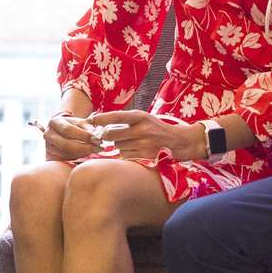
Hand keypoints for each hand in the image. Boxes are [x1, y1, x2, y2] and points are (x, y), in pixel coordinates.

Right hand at [41, 114, 99, 161]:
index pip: (68, 130)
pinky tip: (87, 154)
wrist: (60, 130)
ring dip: (83, 153)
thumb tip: (96, 135)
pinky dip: (79, 158)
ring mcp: (48, 147)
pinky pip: (66, 160)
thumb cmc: (72, 125)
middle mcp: (48, 134)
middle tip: (99, 148)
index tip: (97, 140)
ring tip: (95, 150)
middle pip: (66, 144)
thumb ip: (87, 127)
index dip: (83, 136)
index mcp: (54, 122)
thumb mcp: (79, 121)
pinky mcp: (50, 156)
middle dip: (85, 147)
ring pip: (67, 154)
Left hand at [87, 109, 205, 161]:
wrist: (180, 142)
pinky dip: (124, 154)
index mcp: (141, 117)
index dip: (101, 119)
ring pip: (118, 146)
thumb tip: (103, 124)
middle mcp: (142, 129)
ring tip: (127, 143)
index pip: (116, 116)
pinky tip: (132, 150)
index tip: (91, 120)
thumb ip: (127, 120)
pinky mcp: (145, 156)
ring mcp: (144, 144)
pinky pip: (126, 156)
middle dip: (106, 136)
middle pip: (112, 134)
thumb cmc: (158, 129)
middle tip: (104, 136)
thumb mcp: (145, 119)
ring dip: (117, 146)